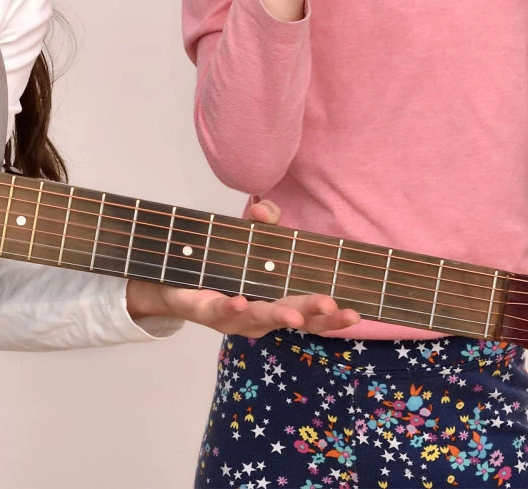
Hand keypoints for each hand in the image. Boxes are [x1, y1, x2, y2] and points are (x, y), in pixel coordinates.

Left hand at [125, 199, 360, 335]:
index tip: (354, 312)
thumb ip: (261, 222)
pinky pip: (218, 310)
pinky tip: (240, 301)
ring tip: (294, 314)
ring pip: (257, 318)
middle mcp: (256, 316)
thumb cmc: (221, 264)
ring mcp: (231, 317)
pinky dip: (230, 307)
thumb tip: (263, 209)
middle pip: (289, 318)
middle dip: (311, 314)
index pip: (308, 314)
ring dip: (276, 314)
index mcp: (274, 301)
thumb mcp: (248, 239)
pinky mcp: (203, 310)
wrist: (172, 279)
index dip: (330, 317)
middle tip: (332, 306)